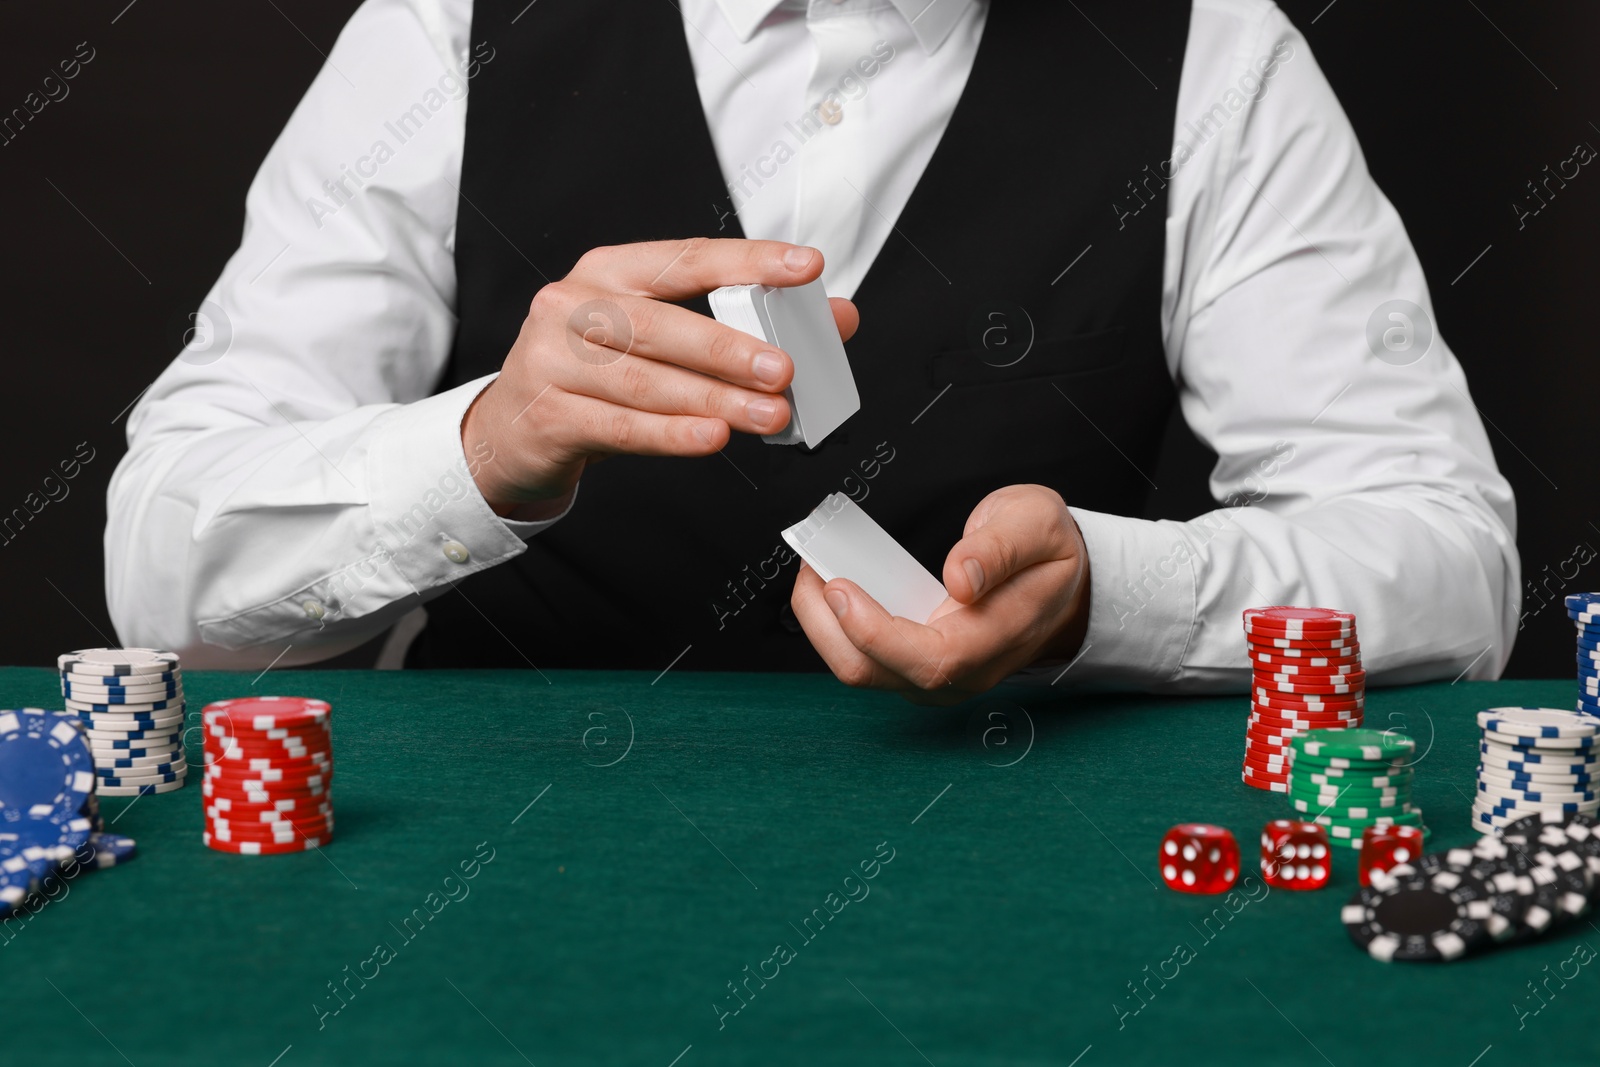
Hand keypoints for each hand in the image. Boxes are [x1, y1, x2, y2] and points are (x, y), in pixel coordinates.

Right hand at [462, 238, 859, 518]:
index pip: (687, 259)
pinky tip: (713, 436)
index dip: (748, 261)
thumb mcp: (662, 341)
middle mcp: (573, 305)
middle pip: (662, 323)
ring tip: (767, 415)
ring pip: (645, 379)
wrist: (513, 430)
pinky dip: (671, 433)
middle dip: (730, 348)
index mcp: (609, 272)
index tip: (804, 268)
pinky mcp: (547, 414)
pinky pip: (620, 426)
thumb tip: (836, 320)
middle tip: (784, 370)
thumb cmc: (597, 376)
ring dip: (713, 399)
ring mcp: (552, 359)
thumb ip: (743, 325)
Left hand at [790, 485, 1090, 703]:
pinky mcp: (920, 665)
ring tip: (816, 572)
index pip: (929, 659)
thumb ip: (1000, 548)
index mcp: (996, 638)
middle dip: (828, 627)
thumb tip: (960, 577)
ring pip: (865, 672)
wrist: (1064, 584)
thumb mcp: (1037, 524)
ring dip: (826, 628)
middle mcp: (964, 670)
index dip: (875, 633)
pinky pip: (868, 660)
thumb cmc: (1048, 554)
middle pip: (877, 674)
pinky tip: (833, 589)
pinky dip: (839, 628)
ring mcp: (940, 674)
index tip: (840, 588)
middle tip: (812, 570)